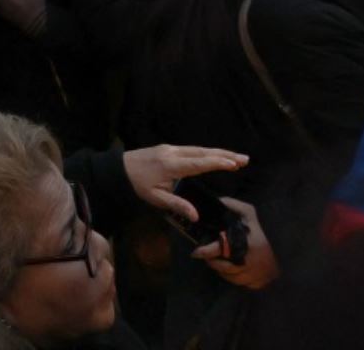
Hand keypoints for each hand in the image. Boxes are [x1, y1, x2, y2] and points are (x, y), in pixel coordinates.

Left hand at [122, 144, 248, 222]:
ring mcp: (171, 148)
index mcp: (171, 165)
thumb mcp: (155, 199)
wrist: (119, 169)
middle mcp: (173, 153)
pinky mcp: (168, 148)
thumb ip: (176, 205)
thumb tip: (196, 216)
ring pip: (199, 149)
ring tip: (237, 157)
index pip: (199, 163)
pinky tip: (216, 155)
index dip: (217, 163)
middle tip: (245, 160)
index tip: (234, 164)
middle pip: (203, 153)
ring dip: (218, 152)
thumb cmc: (138, 185)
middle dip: (225, 155)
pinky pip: (192, 149)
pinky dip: (207, 152)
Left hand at [193, 197, 279, 289]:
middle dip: (212, 262)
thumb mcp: (249, 213)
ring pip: (231, 277)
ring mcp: (256, 274)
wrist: (287, 246)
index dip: (205, 251)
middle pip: (223, 267)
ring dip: (222, 271)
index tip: (195, 252)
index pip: (220, 249)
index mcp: (245, 243)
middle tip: (206, 257)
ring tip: (219, 262)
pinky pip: (241, 284)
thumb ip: (232, 206)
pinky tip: (233, 269)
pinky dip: (233, 278)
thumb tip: (216, 202)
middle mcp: (250, 261)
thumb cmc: (262, 229)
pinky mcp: (260, 282)